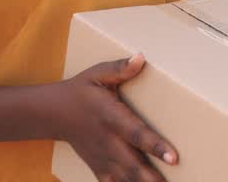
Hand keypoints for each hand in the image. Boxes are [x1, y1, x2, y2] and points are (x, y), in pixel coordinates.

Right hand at [51, 53, 177, 181]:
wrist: (53, 113)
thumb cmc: (81, 90)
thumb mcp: (97, 73)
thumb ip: (119, 68)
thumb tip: (140, 58)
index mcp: (111, 117)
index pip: (136, 133)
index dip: (155, 146)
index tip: (173, 157)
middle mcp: (108, 141)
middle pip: (133, 163)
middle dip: (152, 177)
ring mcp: (102, 157)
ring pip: (125, 178)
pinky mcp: (99, 167)